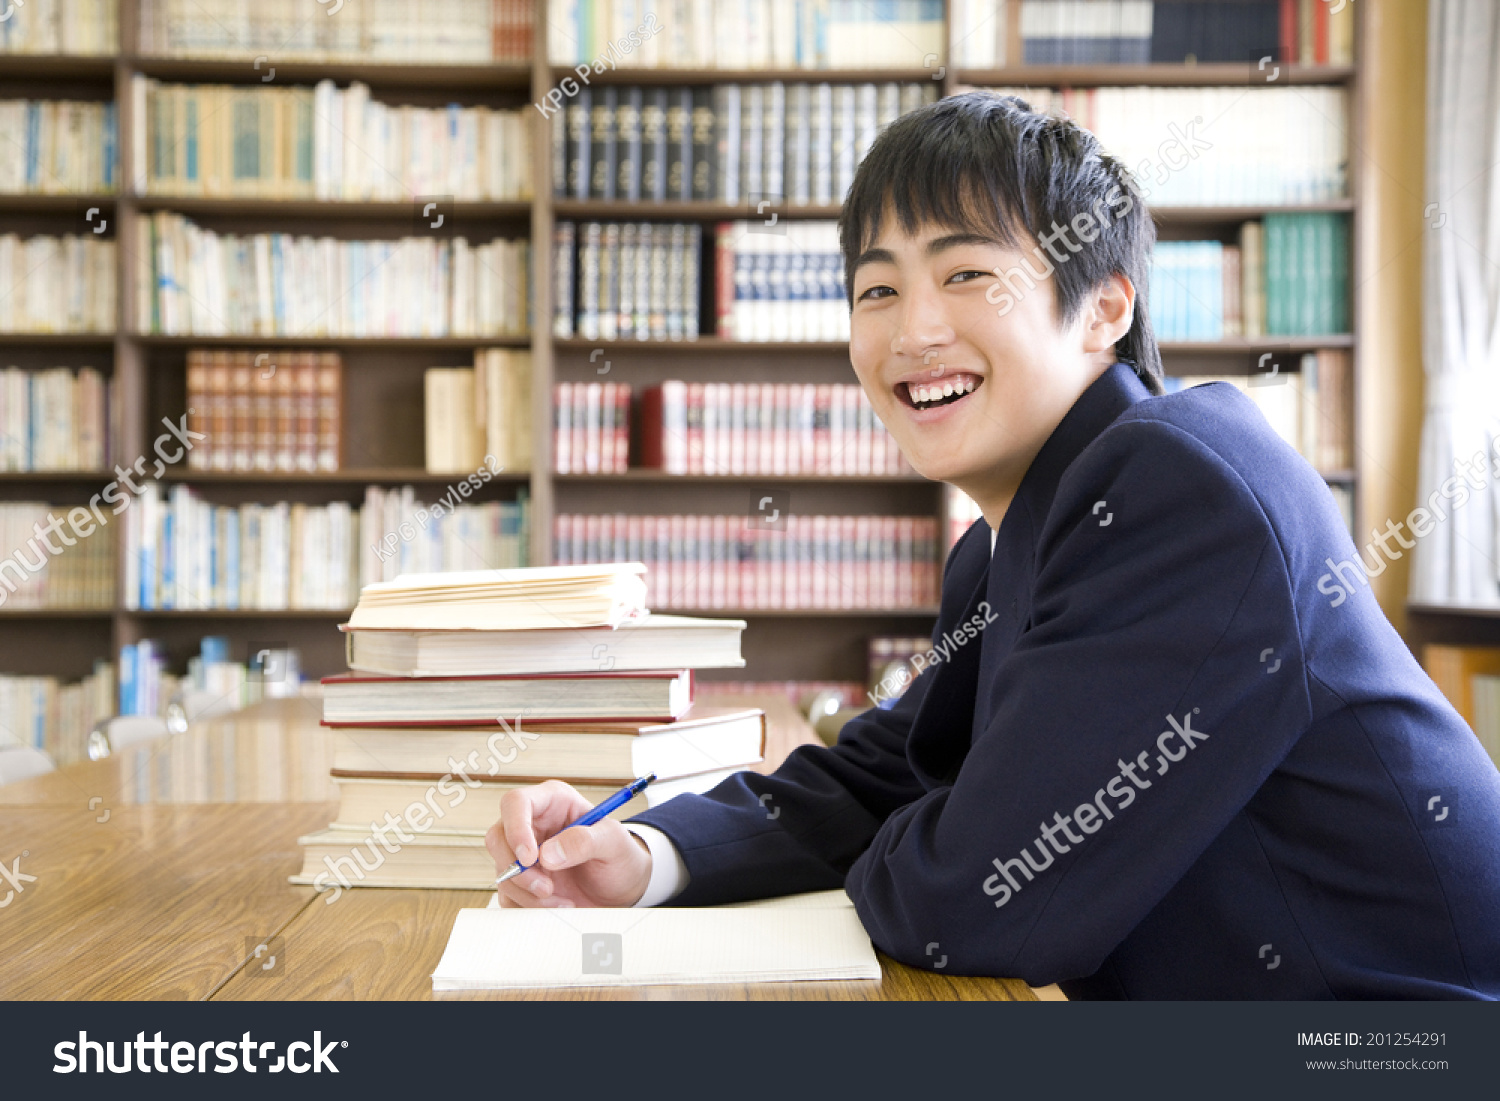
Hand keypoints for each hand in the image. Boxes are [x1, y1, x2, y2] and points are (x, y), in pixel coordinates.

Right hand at [484, 780, 652, 907]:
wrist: (622, 888)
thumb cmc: (619, 856)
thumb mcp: (614, 843)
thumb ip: (585, 841)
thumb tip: (547, 854)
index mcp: (553, 802)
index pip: (517, 803)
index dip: (516, 828)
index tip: (530, 858)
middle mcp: (533, 824)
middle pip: (498, 838)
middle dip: (519, 870)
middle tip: (547, 888)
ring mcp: (524, 854)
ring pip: (502, 871)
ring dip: (527, 893)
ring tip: (562, 900)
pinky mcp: (522, 881)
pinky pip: (508, 894)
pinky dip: (528, 905)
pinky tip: (556, 905)